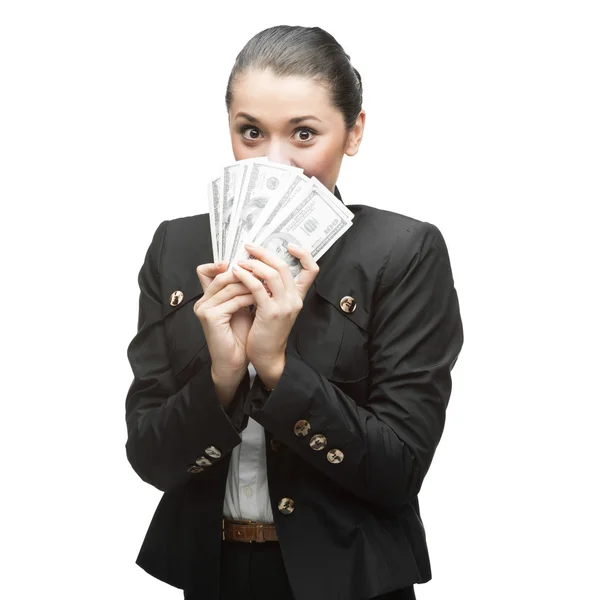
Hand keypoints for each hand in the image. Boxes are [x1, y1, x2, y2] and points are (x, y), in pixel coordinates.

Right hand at [194, 261, 254, 385]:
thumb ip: (241, 290)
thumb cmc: (240, 336)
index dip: (218, 264)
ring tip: (267, 284)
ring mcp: (204, 308)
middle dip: (245, 273)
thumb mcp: (241, 307)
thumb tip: (255, 270)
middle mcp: (202, 301)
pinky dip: (249, 298)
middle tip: (263, 272)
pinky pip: (233, 301)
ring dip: (251, 285)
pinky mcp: (209, 316)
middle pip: (222, 276)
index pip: (205, 271)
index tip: (241, 262)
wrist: (234, 361)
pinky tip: (262, 298)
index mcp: (207, 298)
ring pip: (229, 287)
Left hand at [231, 242, 318, 387]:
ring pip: (272, 273)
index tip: (289, 245)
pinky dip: (246, 276)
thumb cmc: (267, 331)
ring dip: (253, 263)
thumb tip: (262, 268)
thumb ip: (274, 290)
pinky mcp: (270, 313)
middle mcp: (294, 299)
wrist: (267, 356)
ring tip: (240, 261)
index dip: (304, 255)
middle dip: (265, 253)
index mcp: (298, 297)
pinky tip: (236, 273)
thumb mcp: (276, 308)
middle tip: (249, 246)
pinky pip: (257, 287)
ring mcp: (284, 306)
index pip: (312, 270)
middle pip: (284, 266)